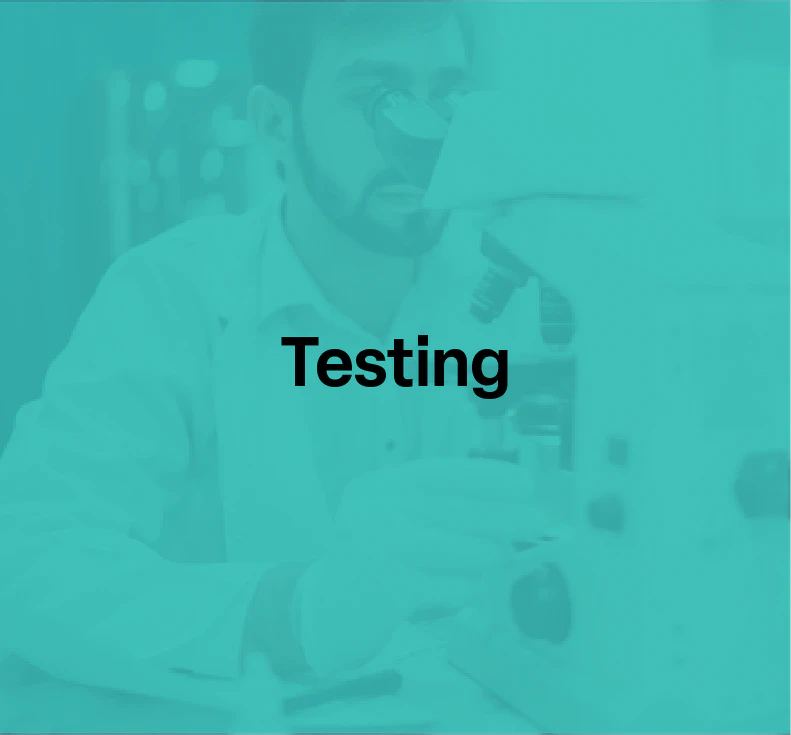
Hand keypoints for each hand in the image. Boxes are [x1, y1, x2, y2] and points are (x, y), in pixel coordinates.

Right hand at [296, 458, 552, 675]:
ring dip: (489, 555)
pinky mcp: (388, 591)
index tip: (523, 483)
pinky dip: (469, 588)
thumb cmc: (374, 561)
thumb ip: (439, 510)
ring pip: (457, 548)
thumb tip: (508, 510)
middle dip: (505, 516)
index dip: (486, 476)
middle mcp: (374, 512)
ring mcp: (378, 550)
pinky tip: (470, 590)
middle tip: (538, 523)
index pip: (439, 473)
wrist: (324, 612)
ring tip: (498, 559)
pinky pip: (450, 587)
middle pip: (453, 509)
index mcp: (378, 487)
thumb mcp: (394, 519)